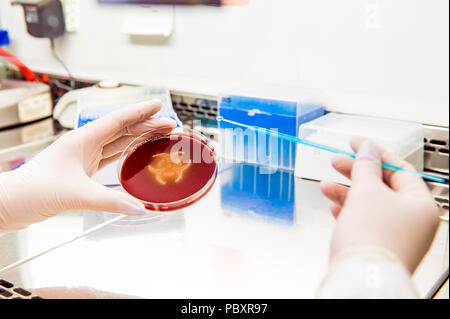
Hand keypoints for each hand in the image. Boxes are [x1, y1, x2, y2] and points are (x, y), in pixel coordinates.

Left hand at [0, 100, 175, 231]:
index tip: (158, 104)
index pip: (118, 119)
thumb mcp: (76, 195)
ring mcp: (83, 157)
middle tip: (169, 125)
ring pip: (118, 142)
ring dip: (139, 138)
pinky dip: (127, 154)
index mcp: (82, 140)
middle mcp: (84, 144)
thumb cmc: (32, 191)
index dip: (140, 111)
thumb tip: (138, 208)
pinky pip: (111, 157)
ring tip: (159, 136)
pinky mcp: (82, 171)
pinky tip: (136, 155)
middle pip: (122, 129)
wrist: (10, 203)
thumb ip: (110, 202)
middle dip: (147, 125)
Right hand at [320, 137, 439, 272]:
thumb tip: (367, 149)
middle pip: (382, 186)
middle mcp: (412, 221)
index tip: (356, 143)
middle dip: (356, 173)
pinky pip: (363, 221)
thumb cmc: (372, 238)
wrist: (360, 277)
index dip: (375, 152)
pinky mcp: (378, 246)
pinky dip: (348, 211)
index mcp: (420, 205)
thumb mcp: (367, 191)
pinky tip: (334, 206)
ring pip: (369, 204)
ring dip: (346, 192)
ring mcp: (396, 235)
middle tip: (337, 161)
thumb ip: (366, 166)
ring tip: (326, 185)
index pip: (399, 169)